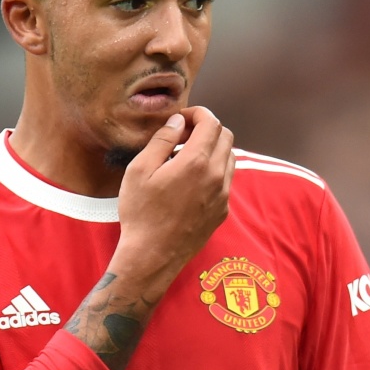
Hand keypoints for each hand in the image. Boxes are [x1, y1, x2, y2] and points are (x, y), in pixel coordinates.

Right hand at [64, 107, 233, 369]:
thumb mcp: (140, 170)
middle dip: (207, 128)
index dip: (198, 113)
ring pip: (229, 158)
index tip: (181, 119)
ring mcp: (223, 195)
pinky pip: (226, 180)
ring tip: (186, 156)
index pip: (211, 122)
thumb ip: (161, 140)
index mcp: (196, 162)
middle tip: (184, 134)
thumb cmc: (141, 213)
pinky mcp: (222, 211)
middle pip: (226, 136)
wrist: (152, 256)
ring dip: (213, 148)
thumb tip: (177, 121)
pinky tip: (191, 179)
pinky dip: (214, 169)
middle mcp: (217, 176)